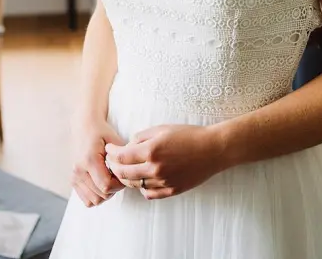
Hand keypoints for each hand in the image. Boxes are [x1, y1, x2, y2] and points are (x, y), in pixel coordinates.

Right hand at [71, 119, 125, 206]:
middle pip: (101, 195)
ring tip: (111, 179)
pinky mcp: (73, 180)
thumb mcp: (115, 140)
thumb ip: (122, 158)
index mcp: (89, 160)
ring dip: (106, 194)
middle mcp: (79, 170)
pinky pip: (87, 200)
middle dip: (115, 189)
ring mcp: (74, 176)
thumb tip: (129, 175)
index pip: (107, 186)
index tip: (124, 175)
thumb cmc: (102, 132)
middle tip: (119, 177)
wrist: (85, 126)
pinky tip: (102, 183)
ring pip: (94, 201)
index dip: (120, 185)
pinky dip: (97, 196)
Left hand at [104, 124, 227, 199]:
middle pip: (124, 173)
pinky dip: (142, 187)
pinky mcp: (171, 191)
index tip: (108, 150)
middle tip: (111, 162)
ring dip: (126, 178)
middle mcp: (155, 168)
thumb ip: (141, 137)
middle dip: (114, 167)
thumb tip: (127, 147)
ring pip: (135, 185)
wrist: (213, 149)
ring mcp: (163, 182)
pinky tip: (143, 179)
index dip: (111, 153)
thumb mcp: (162, 129)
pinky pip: (149, 193)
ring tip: (124, 170)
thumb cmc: (189, 135)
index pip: (121, 156)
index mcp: (151, 150)